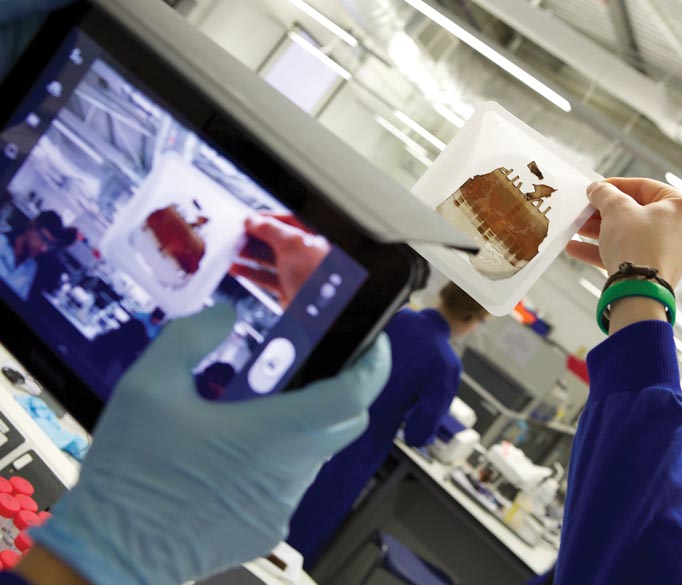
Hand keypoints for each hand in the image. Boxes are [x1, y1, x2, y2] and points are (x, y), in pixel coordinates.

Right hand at [28, 306, 390, 584]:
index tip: (373, 342)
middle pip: (347, 423)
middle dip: (346, 390)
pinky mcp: (269, 528)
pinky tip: (235, 454)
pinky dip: (280, 460)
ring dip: (305, 426)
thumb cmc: (132, 470)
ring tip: (259, 407)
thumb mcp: (148, 386)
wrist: (111, 553)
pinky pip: (291, 484)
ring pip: (317, 454)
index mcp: (272, 434)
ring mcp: (283, 506)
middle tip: (318, 365)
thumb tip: (226, 315)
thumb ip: (192, 338)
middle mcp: (290, 472)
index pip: (353, 396)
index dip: (374, 365)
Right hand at [231, 214, 330, 307]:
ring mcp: (297, 272)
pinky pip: (265, 277)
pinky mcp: (288, 289)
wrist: (320, 310)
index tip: (250, 219)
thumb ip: (271, 230)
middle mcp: (307, 253)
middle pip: (277, 239)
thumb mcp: (292, 243)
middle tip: (238, 235)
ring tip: (233, 250)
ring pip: (269, 259)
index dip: (269, 218)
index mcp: (314, 237)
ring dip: (250, 254)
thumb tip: (254, 221)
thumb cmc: (317, 276)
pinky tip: (238, 268)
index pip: (289, 220)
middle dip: (256, 237)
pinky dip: (250, 272)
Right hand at [566, 178, 681, 288]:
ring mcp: (673, 252)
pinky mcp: (658, 270)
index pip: (645, 187)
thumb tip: (597, 189)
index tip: (597, 188)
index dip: (616, 185)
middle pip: (637, 212)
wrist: (639, 294)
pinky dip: (607, 250)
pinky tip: (577, 249)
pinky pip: (631, 253)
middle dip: (605, 212)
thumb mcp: (616, 210)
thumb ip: (605, 194)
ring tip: (578, 228)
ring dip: (602, 231)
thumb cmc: (637, 247)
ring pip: (632, 234)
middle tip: (586, 209)